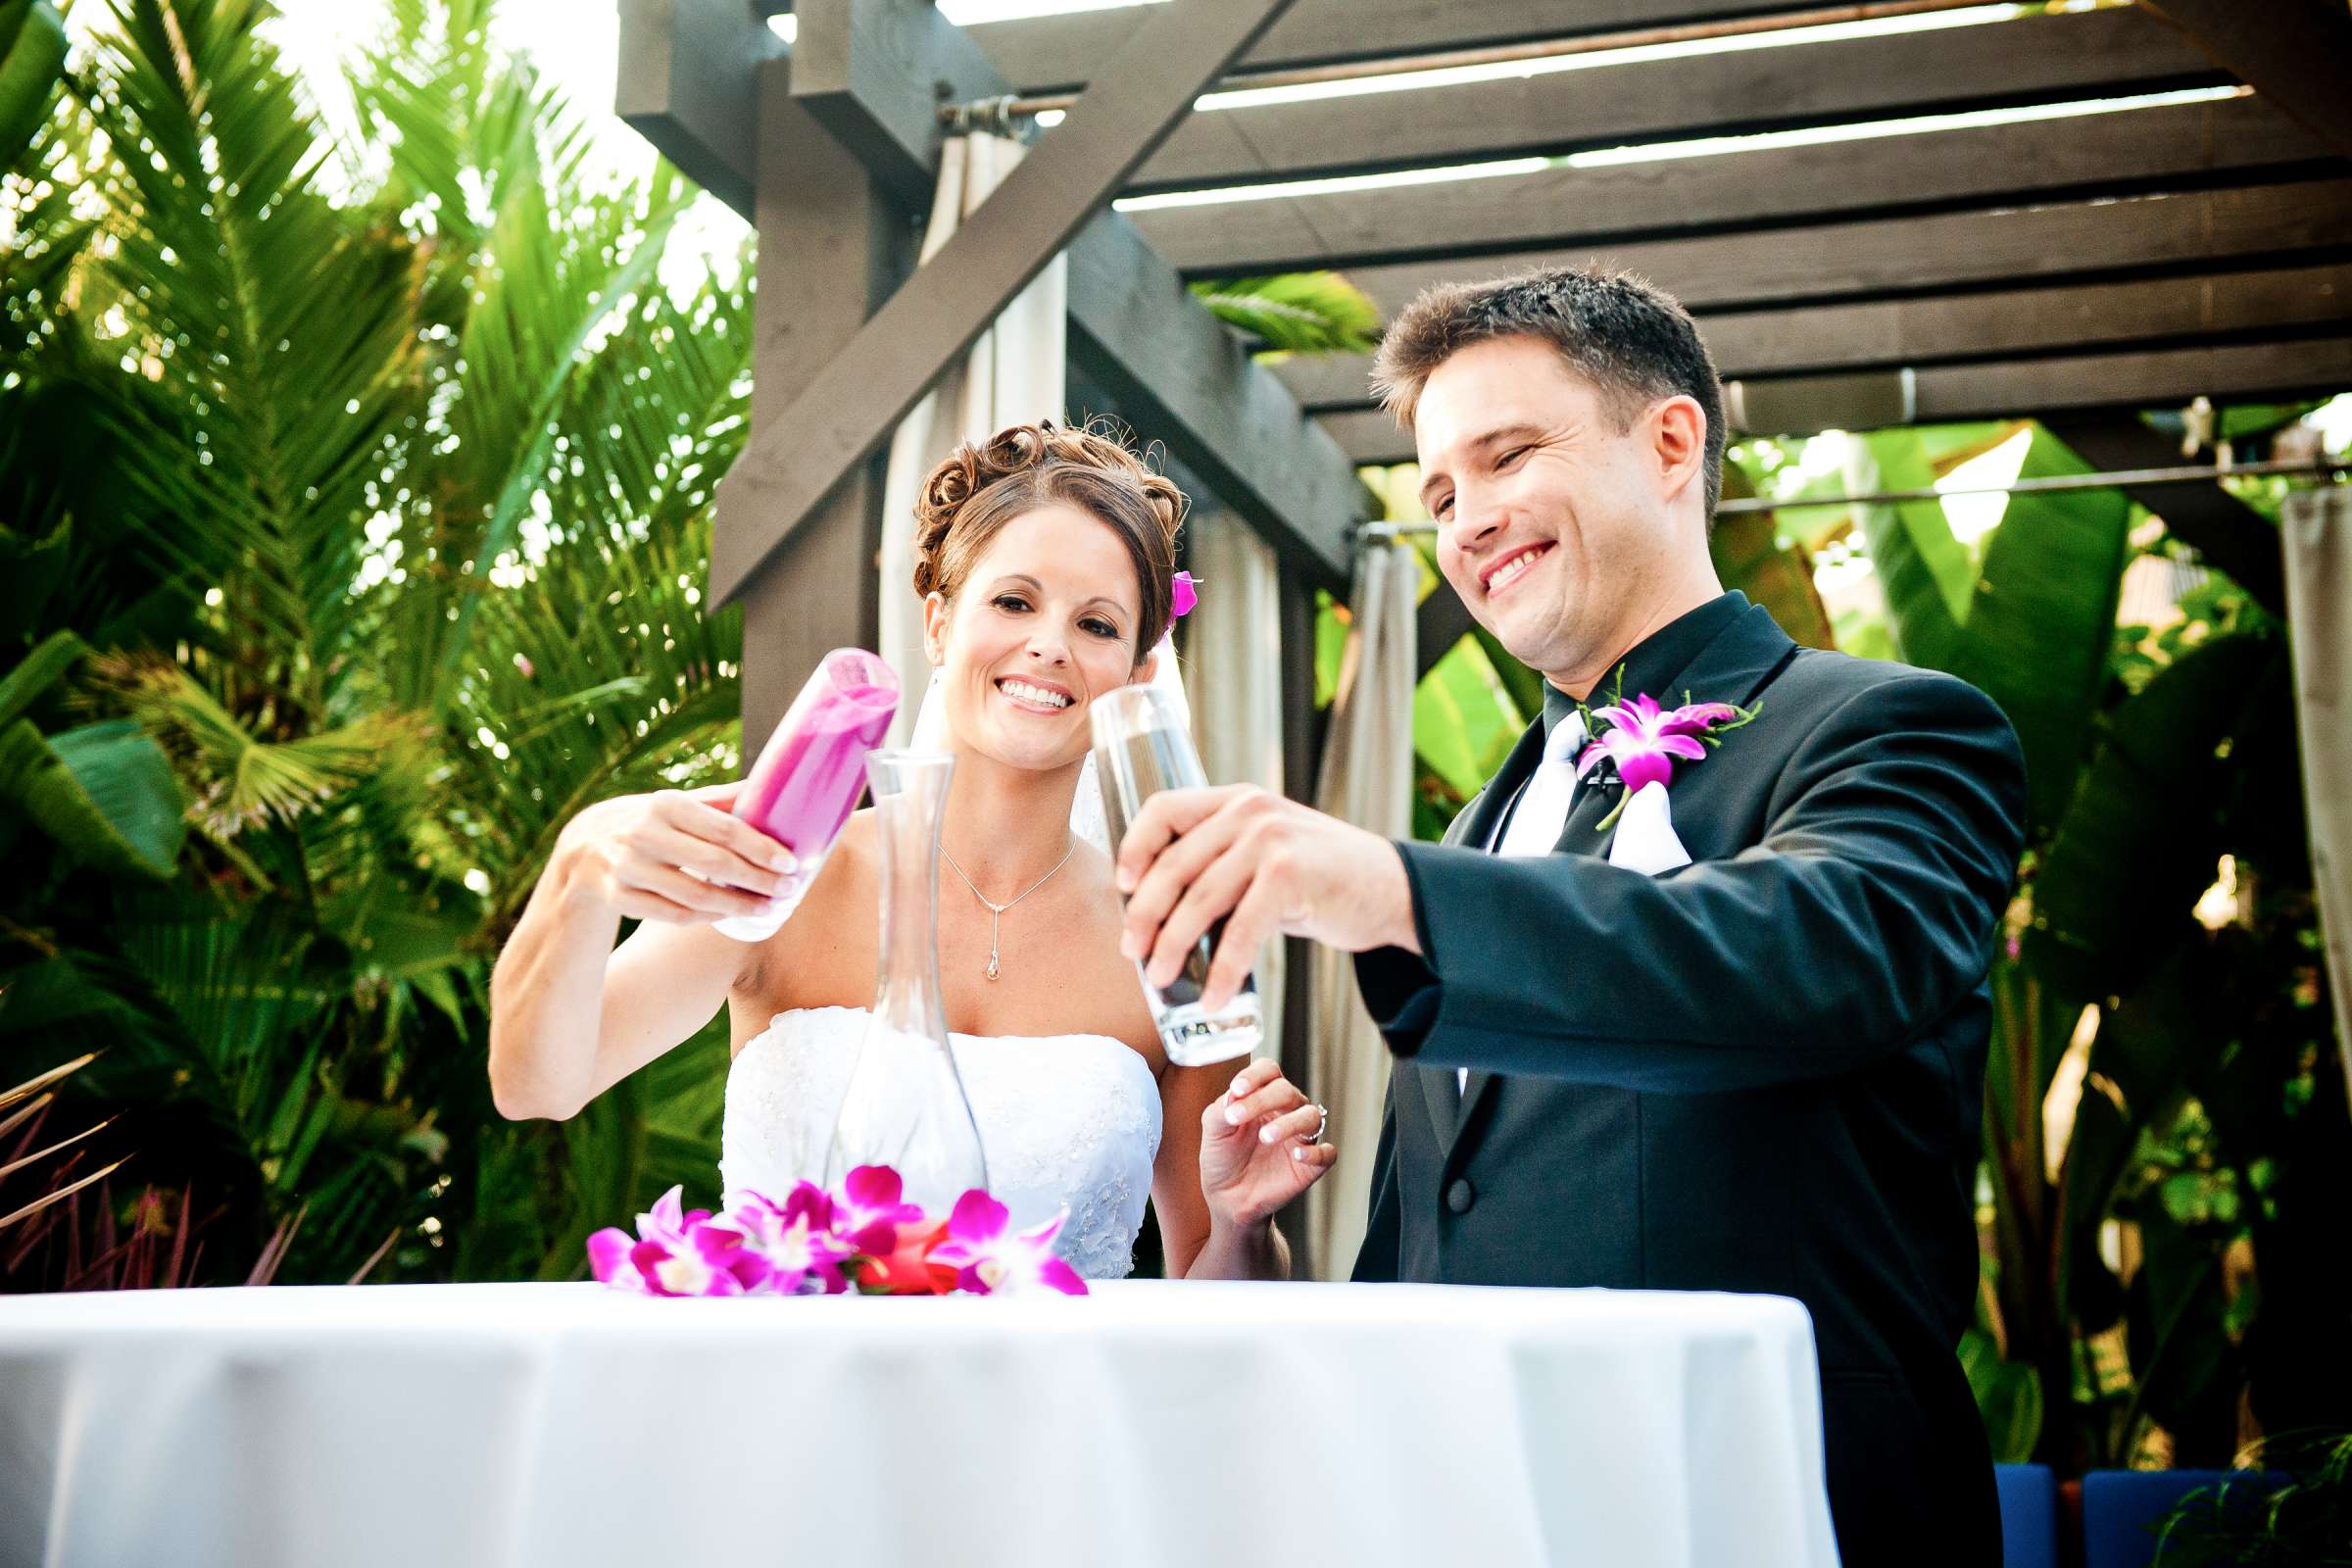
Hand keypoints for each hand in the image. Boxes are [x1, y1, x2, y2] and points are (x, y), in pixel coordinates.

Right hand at [552, 785, 798, 924]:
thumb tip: (772, 785)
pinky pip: (673, 915)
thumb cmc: (647, 821)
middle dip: (758, 880)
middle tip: (789, 890)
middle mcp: (642, 834)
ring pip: (695, 896)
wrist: (583, 846)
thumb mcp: (676, 803)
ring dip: (738, 906)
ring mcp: (627, 868)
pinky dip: (707, 918)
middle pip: (713, 864)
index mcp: (664, 804)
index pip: (723, 828)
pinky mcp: (618, 897)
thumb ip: (721, 799)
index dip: (761, 848)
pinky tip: (730, 914)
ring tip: (768, 908)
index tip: (791, 863)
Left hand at [1115, 785, 1419, 1012]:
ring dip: (1172, 947)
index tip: (1122, 886)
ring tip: (1161, 979)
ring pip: (1199, 900)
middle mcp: (1250, 811)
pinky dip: (1220, 971)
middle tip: (1133, 952)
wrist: (1394, 890)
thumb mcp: (1267, 853)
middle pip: (1173, 862)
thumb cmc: (1323, 880)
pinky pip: (1239, 932)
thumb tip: (1159, 913)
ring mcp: (1271, 839)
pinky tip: (1212, 998)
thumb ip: (1222, 863)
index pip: (1164, 807)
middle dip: (1144, 914)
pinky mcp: (1290, 875)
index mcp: (1237, 799)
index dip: (1135, 846)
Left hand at [1198, 1057, 1334, 1229]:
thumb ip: (1221, 1109)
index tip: (1236, 1089)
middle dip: (1263, 1100)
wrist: (1228, 1199)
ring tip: (1266, 1136)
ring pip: (1311, 1116)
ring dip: (1289, 1123)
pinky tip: (1297, 1154)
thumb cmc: (1222, 1158)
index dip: (1255, 1076)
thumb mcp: (1213, 1130)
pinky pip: (1327, 1153)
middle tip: (1237, 1118)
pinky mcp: (1312, 1164)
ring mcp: (1301, 1137)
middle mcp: (1286, 1111)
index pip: (1268, 1071)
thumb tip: (1234, 1095)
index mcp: (1263, 1096)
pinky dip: (1315, 1152)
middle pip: (1287, 1090)